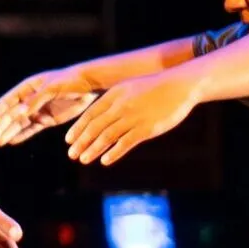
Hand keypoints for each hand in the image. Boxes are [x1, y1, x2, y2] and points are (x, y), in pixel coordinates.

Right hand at [0, 68, 100, 146]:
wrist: (89, 86)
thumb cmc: (69, 82)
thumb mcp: (52, 88)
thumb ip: (36, 100)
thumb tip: (20, 112)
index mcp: (28, 87)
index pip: (8, 101)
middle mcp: (30, 99)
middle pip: (11, 115)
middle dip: (0, 127)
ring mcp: (38, 110)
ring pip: (20, 124)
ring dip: (9, 133)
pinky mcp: (48, 119)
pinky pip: (32, 129)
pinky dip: (22, 135)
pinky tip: (11, 141)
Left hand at [66, 71, 202, 165]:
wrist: (179, 86)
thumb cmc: (154, 87)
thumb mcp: (129, 87)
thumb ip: (114, 100)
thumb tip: (99, 115)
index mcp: (114, 95)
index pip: (90, 114)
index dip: (78, 128)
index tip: (69, 140)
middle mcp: (120, 106)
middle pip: (95, 127)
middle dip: (81, 142)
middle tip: (71, 154)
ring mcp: (133, 117)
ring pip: (107, 136)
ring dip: (93, 149)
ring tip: (83, 159)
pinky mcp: (147, 128)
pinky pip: (126, 143)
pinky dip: (114, 153)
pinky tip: (105, 161)